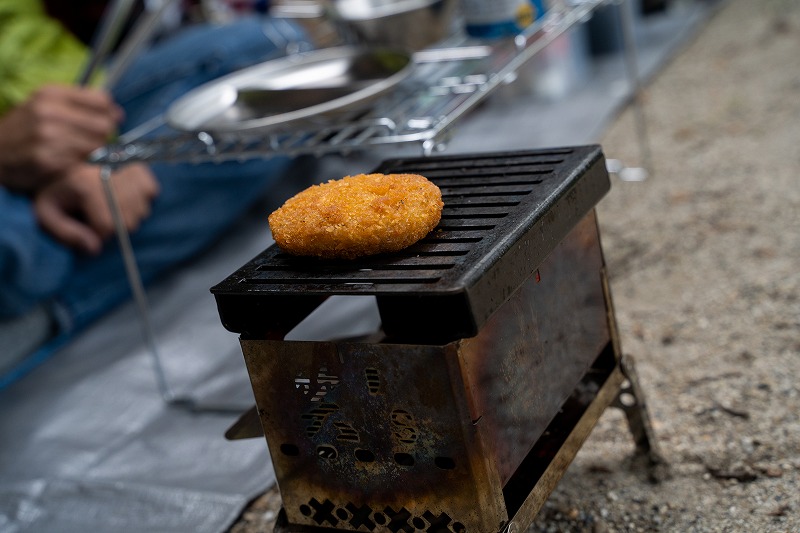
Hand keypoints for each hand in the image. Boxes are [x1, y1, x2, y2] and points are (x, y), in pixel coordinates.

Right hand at [0, 85, 122, 191]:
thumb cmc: (27, 129)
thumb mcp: (46, 105)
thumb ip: (81, 105)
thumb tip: (118, 113)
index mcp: (51, 94)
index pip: (102, 101)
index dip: (109, 113)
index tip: (107, 121)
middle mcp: (49, 112)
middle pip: (103, 125)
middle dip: (103, 136)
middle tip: (91, 142)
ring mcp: (48, 137)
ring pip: (96, 147)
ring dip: (92, 153)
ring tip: (77, 154)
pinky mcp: (48, 161)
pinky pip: (82, 164)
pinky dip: (81, 166)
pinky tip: (69, 164)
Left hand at [34, 163, 159, 253]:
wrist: (63, 161)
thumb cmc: (57, 194)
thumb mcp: (47, 215)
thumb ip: (65, 234)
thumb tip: (95, 248)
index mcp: (85, 184)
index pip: (107, 226)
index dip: (98, 235)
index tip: (87, 228)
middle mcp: (111, 172)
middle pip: (129, 222)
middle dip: (114, 227)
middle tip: (98, 216)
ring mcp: (131, 168)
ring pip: (142, 211)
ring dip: (128, 215)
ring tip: (109, 204)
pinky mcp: (142, 166)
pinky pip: (151, 195)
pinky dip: (139, 199)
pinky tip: (122, 194)